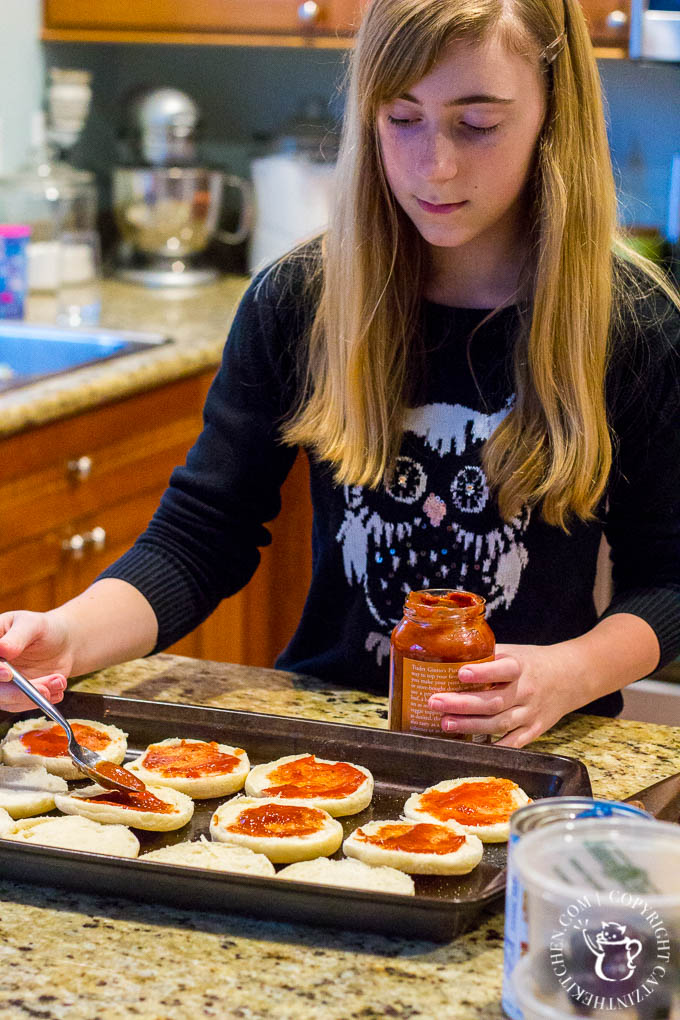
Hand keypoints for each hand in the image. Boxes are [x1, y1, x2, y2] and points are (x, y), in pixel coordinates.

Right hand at [0, 610, 73, 712]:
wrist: (61, 643)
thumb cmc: (44, 629)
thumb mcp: (32, 625)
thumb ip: (17, 637)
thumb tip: (2, 649)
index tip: (9, 673)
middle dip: (17, 692)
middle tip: (44, 689)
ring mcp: (1, 684)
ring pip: (7, 700)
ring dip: (34, 696)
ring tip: (58, 681)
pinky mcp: (14, 696)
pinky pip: (22, 705)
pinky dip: (41, 700)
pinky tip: (57, 687)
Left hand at [426, 643, 581, 747]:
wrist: (571, 677)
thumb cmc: (533, 662)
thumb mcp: (513, 652)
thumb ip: (486, 655)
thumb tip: (448, 654)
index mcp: (520, 667)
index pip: (502, 670)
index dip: (482, 672)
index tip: (461, 673)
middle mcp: (526, 691)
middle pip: (493, 702)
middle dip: (462, 704)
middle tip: (435, 702)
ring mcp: (531, 713)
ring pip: (499, 724)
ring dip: (470, 726)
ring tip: (445, 723)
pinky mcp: (534, 730)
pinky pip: (513, 743)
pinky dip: (494, 748)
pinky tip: (471, 748)